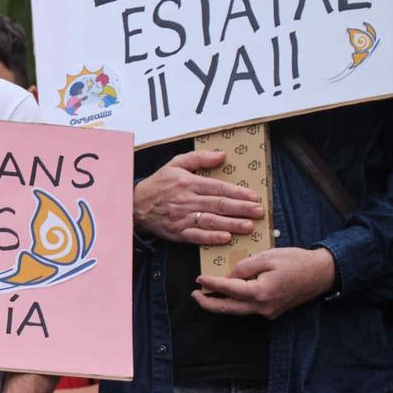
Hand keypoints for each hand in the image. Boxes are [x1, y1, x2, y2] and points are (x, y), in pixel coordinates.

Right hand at [133, 150, 263, 244]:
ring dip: (231, 224)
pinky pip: (196, 236)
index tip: (253, 196)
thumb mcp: (175, 164)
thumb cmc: (158, 184)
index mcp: (188, 183)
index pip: (218, 188)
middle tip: (258, 211)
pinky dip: (211, 237)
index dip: (237, 192)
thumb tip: (222, 155)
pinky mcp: (177, 232)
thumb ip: (199, 158)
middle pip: (218, 205)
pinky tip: (225, 238)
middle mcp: (187, 200)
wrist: (134, 205)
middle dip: (241, 209)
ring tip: (248, 226)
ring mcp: (182, 218)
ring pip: (211, 221)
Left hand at [193, 247, 336, 318]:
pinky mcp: (272, 311)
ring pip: (238, 311)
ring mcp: (268, 312)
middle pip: (228, 308)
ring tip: (206, 294)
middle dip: (208, 303)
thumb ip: (244, 267)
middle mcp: (263, 307)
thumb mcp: (267, 257)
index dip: (211, 283)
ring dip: (220, 304)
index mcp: (261, 292)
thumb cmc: (297, 261)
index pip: (229, 289)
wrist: (322, 273)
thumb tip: (228, 275)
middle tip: (194, 295)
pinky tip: (228, 294)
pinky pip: (248, 309)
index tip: (198, 278)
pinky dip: (235, 303)